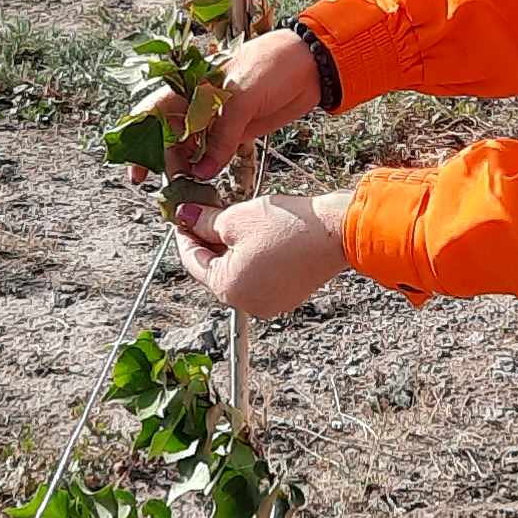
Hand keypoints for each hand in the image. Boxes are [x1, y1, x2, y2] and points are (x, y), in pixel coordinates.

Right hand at [125, 28, 322, 183]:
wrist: (311, 64)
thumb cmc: (272, 64)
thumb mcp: (241, 97)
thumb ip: (222, 136)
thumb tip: (202, 173)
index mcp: (190, 85)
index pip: (153, 113)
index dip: (139, 141)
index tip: (136, 170)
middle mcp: (198, 104)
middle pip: (169, 137)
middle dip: (164, 163)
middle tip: (168, 189)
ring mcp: (218, 119)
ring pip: (191, 149)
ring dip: (186, 170)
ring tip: (185, 191)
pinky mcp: (238, 132)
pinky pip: (215, 154)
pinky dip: (208, 169)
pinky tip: (205, 182)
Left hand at [171, 191, 352, 316]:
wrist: (336, 231)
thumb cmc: (288, 226)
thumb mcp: (235, 218)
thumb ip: (204, 222)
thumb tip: (187, 217)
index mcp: (228, 288)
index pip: (193, 261)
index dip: (184, 235)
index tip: (182, 217)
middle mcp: (246, 303)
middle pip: (215, 270)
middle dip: (208, 242)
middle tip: (203, 214)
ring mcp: (269, 302)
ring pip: (238, 274)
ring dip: (230, 250)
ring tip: (228, 221)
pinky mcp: (287, 295)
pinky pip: (259, 277)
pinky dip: (251, 259)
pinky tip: (253, 236)